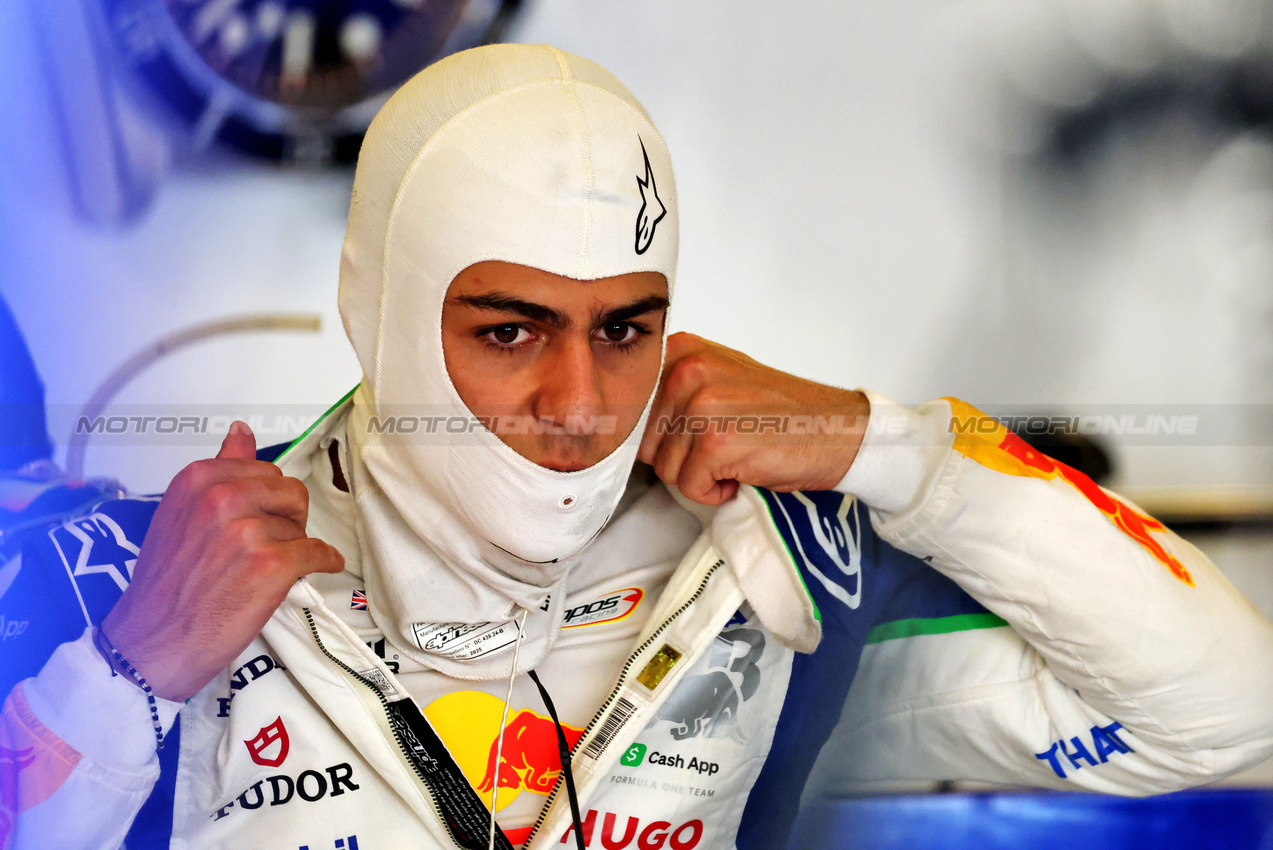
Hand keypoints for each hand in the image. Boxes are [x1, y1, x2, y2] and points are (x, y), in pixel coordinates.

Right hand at [100, 422, 343, 700]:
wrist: (152, 641)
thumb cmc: (166, 583)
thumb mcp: (180, 512)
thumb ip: (219, 469)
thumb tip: (241, 431)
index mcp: (199, 479)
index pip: (265, 471)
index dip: (267, 500)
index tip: (257, 518)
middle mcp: (222, 498)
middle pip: (290, 493)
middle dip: (286, 519)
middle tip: (265, 545)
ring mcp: (247, 531)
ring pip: (301, 527)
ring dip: (293, 547)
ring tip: (265, 569)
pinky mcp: (271, 564)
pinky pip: (318, 553)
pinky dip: (324, 562)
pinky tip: (318, 567)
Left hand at [638, 333, 869, 504]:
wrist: (835, 430)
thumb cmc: (778, 413)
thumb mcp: (719, 379)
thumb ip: (672, 390)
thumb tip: (623, 423)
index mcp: (681, 351)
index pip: (631, 409)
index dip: (655, 437)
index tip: (685, 439)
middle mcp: (686, 371)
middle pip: (646, 443)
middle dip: (680, 458)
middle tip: (724, 445)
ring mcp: (700, 404)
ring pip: (666, 470)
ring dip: (700, 475)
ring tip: (738, 454)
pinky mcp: (715, 441)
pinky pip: (691, 488)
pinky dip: (717, 491)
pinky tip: (744, 470)